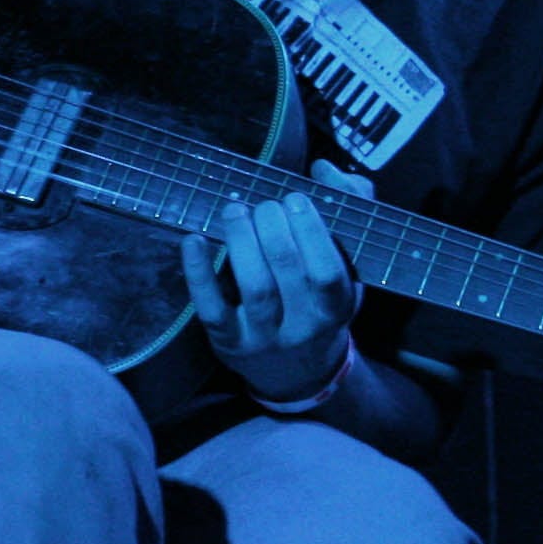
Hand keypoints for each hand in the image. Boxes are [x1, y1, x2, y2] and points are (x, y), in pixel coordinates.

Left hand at [183, 158, 371, 402]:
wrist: (298, 374)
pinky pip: (212, 307)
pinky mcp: (229, 342)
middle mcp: (304, 326)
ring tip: (235, 210)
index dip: (310, 231)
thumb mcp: (348, 268)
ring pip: (255, 287)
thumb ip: (349, 211)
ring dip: (242, 241)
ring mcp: (265, 336)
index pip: (328, 271)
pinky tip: (193, 240)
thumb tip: (323, 169)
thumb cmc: (321, 305)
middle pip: (290, 271)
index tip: (295, 199)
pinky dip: (200, 272)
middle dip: (273, 226)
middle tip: (263, 204)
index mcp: (338, 306)